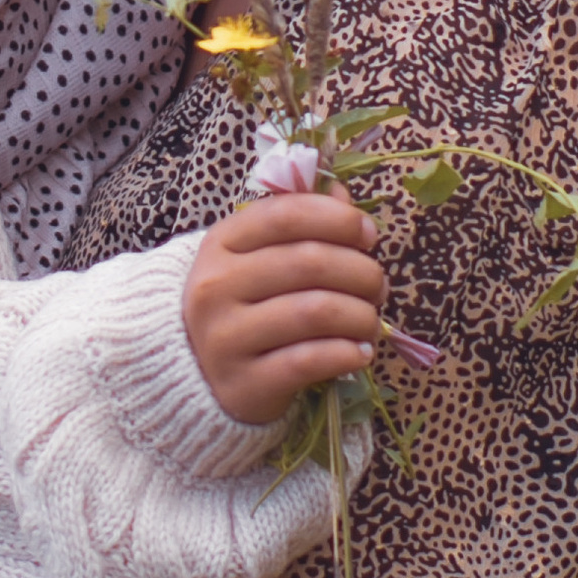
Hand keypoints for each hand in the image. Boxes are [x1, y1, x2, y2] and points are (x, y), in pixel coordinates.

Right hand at [182, 193, 385, 427]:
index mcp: (221, 244)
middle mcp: (217, 286)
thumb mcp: (256, 257)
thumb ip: (298, 221)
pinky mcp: (244, 384)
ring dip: (361, 316)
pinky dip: (347, 353)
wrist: (199, 377)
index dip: (338, 219)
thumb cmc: (241, 307)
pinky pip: (310, 361)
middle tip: (378, 286)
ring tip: (370, 322)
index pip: (286, 215)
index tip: (368, 234)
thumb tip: (341, 193)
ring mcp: (226, 338)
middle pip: (309, 263)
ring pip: (315, 312)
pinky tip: (360, 352)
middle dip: (361, 272)